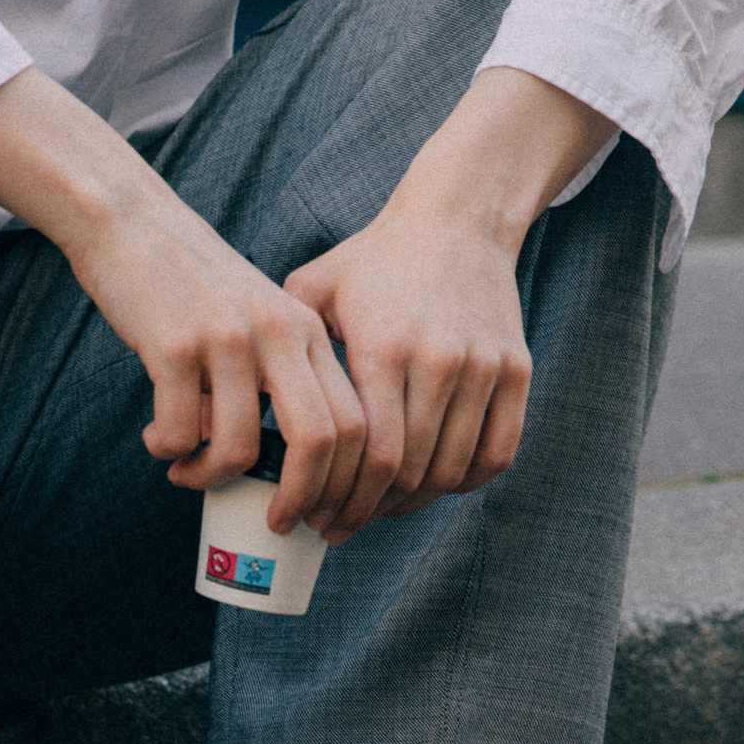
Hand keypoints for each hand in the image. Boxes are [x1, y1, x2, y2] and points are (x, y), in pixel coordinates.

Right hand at [65, 188, 366, 531]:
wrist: (129, 223)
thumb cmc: (192, 285)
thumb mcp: (258, 318)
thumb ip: (282, 375)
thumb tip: (286, 466)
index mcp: (308, 332)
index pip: (355, 424)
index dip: (346, 486)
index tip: (320, 515)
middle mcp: (279, 332)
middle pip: (319, 441)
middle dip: (301, 499)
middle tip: (276, 523)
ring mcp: (228, 338)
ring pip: (239, 447)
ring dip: (211, 477)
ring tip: (187, 472)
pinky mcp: (175, 345)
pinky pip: (180, 432)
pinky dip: (168, 451)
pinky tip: (157, 440)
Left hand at [280, 209, 531, 539]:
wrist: (458, 218)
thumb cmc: (372, 261)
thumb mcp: (313, 288)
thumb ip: (277, 347)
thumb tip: (227, 409)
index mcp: (382, 346)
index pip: (372, 453)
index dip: (339, 499)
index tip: (307, 517)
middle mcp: (439, 359)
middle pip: (409, 472)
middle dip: (365, 512)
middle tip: (333, 525)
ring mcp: (483, 366)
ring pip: (451, 471)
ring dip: (410, 506)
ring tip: (375, 511)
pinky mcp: (516, 370)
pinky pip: (496, 453)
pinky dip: (463, 483)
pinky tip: (429, 488)